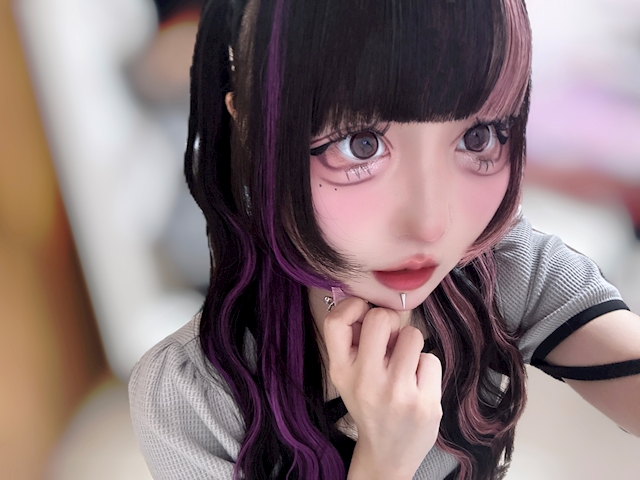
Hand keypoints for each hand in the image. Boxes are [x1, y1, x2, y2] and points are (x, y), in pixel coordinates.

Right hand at [323, 297, 442, 478]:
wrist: (387, 454)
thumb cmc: (369, 404)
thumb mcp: (348, 376)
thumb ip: (354, 341)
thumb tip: (372, 300)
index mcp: (342, 371)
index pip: (336, 321)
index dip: (352, 306)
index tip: (363, 313)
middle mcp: (366, 381)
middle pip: (380, 318)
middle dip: (390, 322)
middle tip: (391, 340)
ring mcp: (397, 393)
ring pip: (412, 334)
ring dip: (411, 345)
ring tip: (405, 366)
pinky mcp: (425, 402)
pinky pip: (431, 358)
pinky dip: (426, 368)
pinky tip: (417, 385)